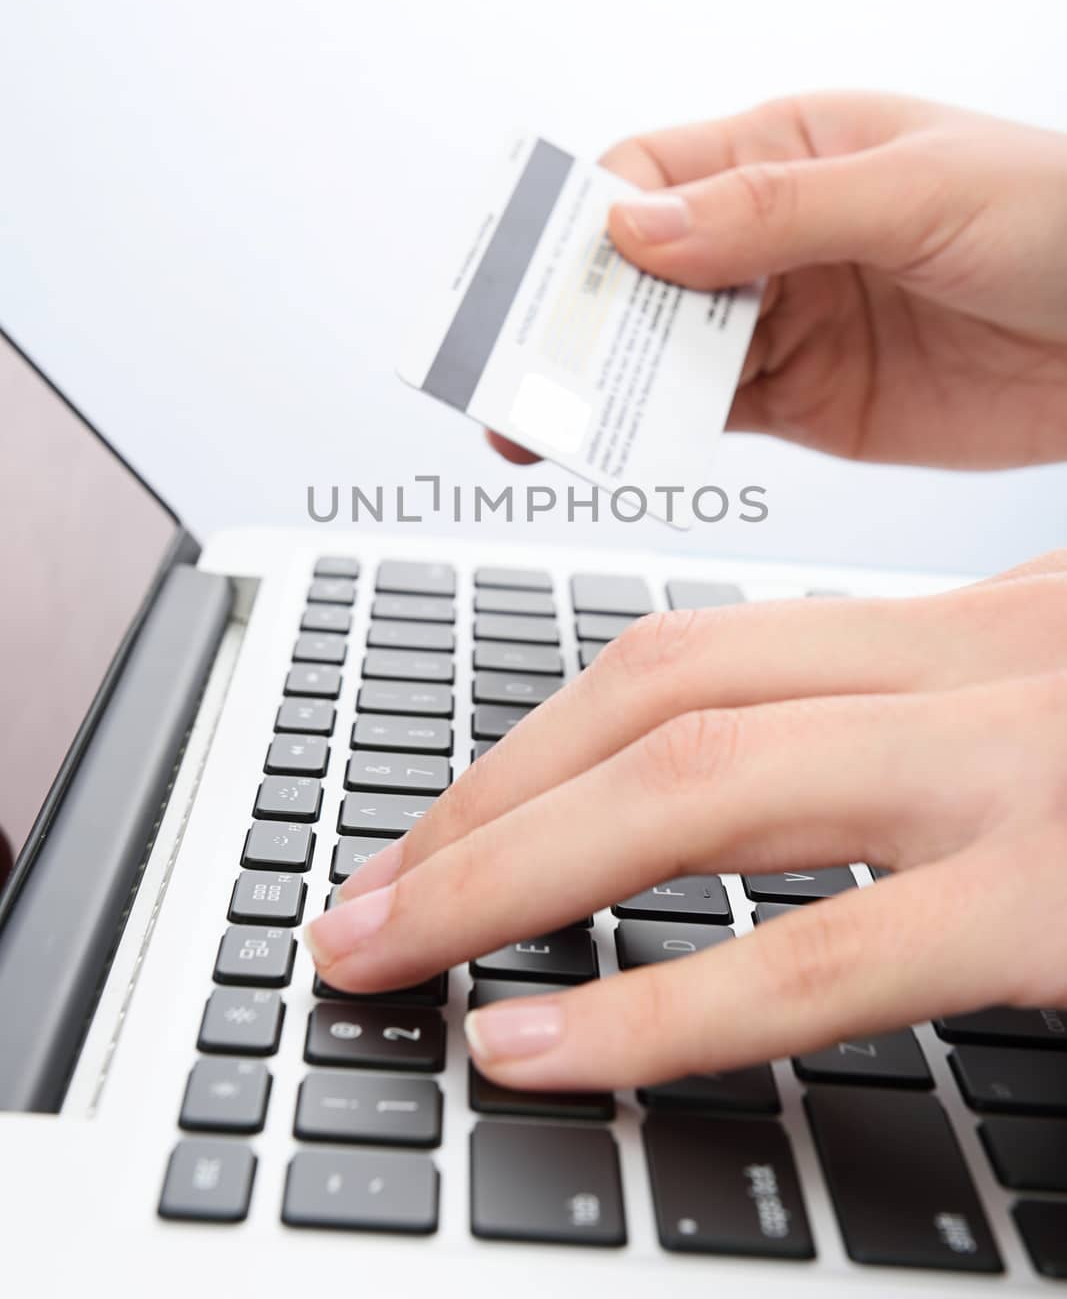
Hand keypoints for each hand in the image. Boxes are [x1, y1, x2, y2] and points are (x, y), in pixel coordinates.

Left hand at [305, 551, 1066, 1091]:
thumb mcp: (1058, 701)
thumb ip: (935, 717)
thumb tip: (787, 769)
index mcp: (964, 624)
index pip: (694, 651)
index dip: (535, 741)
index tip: (440, 826)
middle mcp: (977, 664)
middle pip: (660, 699)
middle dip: (481, 805)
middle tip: (363, 899)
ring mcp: (1015, 769)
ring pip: (699, 785)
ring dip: (506, 871)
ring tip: (390, 952)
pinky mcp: (1056, 899)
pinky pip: (821, 956)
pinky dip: (656, 1009)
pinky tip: (540, 1048)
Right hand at [490, 94, 1066, 468]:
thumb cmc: (1063, 218)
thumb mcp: (917, 192)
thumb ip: (775, 213)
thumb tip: (636, 227)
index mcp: (788, 150)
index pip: (647, 172)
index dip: (581, 222)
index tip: (535, 279)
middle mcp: (771, 234)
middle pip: (634, 269)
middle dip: (568, 313)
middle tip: (510, 366)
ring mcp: (785, 320)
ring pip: (656, 347)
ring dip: (596, 379)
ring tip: (536, 419)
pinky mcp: (806, 399)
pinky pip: (707, 412)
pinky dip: (653, 429)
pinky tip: (614, 443)